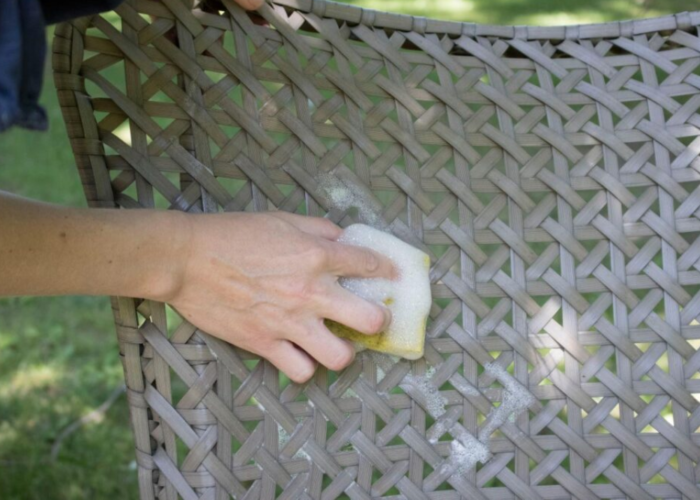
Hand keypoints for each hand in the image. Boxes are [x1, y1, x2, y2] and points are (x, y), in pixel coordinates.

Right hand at [161, 211, 395, 382]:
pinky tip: (301, 354)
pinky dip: (304, 366)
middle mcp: (311, 292)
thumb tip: (344, 239)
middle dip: (378, 320)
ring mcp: (289, 322)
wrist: (187, 259)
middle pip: (371, 319)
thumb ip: (320, 230)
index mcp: (318, 256)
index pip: (371, 265)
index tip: (392, 277)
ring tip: (334, 342)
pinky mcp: (265, 344)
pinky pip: (301, 371)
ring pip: (340, 356)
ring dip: (343, 351)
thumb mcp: (282, 219)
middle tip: (368, 318)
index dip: (388, 271)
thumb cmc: (232, 234)